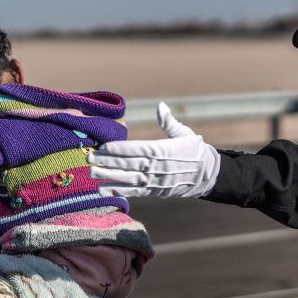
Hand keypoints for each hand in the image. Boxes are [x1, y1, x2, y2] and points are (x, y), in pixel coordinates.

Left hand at [88, 102, 220, 197]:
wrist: (208, 175)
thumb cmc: (195, 150)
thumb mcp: (184, 133)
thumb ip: (169, 122)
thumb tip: (160, 106)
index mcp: (163, 150)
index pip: (137, 149)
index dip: (119, 148)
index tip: (103, 146)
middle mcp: (158, 167)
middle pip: (128, 164)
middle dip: (108, 161)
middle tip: (88, 158)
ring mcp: (155, 181)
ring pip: (128, 179)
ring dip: (109, 177)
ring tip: (91, 174)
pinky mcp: (155, 191)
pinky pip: (134, 192)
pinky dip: (118, 191)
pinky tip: (102, 190)